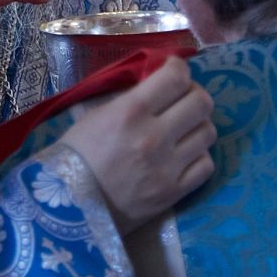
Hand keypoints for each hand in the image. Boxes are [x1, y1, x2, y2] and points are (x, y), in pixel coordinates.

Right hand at [61, 58, 216, 232]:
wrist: (69, 208)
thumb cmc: (75, 155)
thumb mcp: (96, 115)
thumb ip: (130, 98)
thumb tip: (156, 82)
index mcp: (130, 112)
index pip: (176, 78)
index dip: (179, 68)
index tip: (173, 70)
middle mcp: (155, 136)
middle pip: (201, 103)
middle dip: (194, 94)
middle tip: (182, 99)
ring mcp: (168, 167)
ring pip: (208, 132)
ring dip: (197, 126)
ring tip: (183, 129)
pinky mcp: (174, 192)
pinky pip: (206, 165)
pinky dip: (198, 156)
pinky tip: (183, 156)